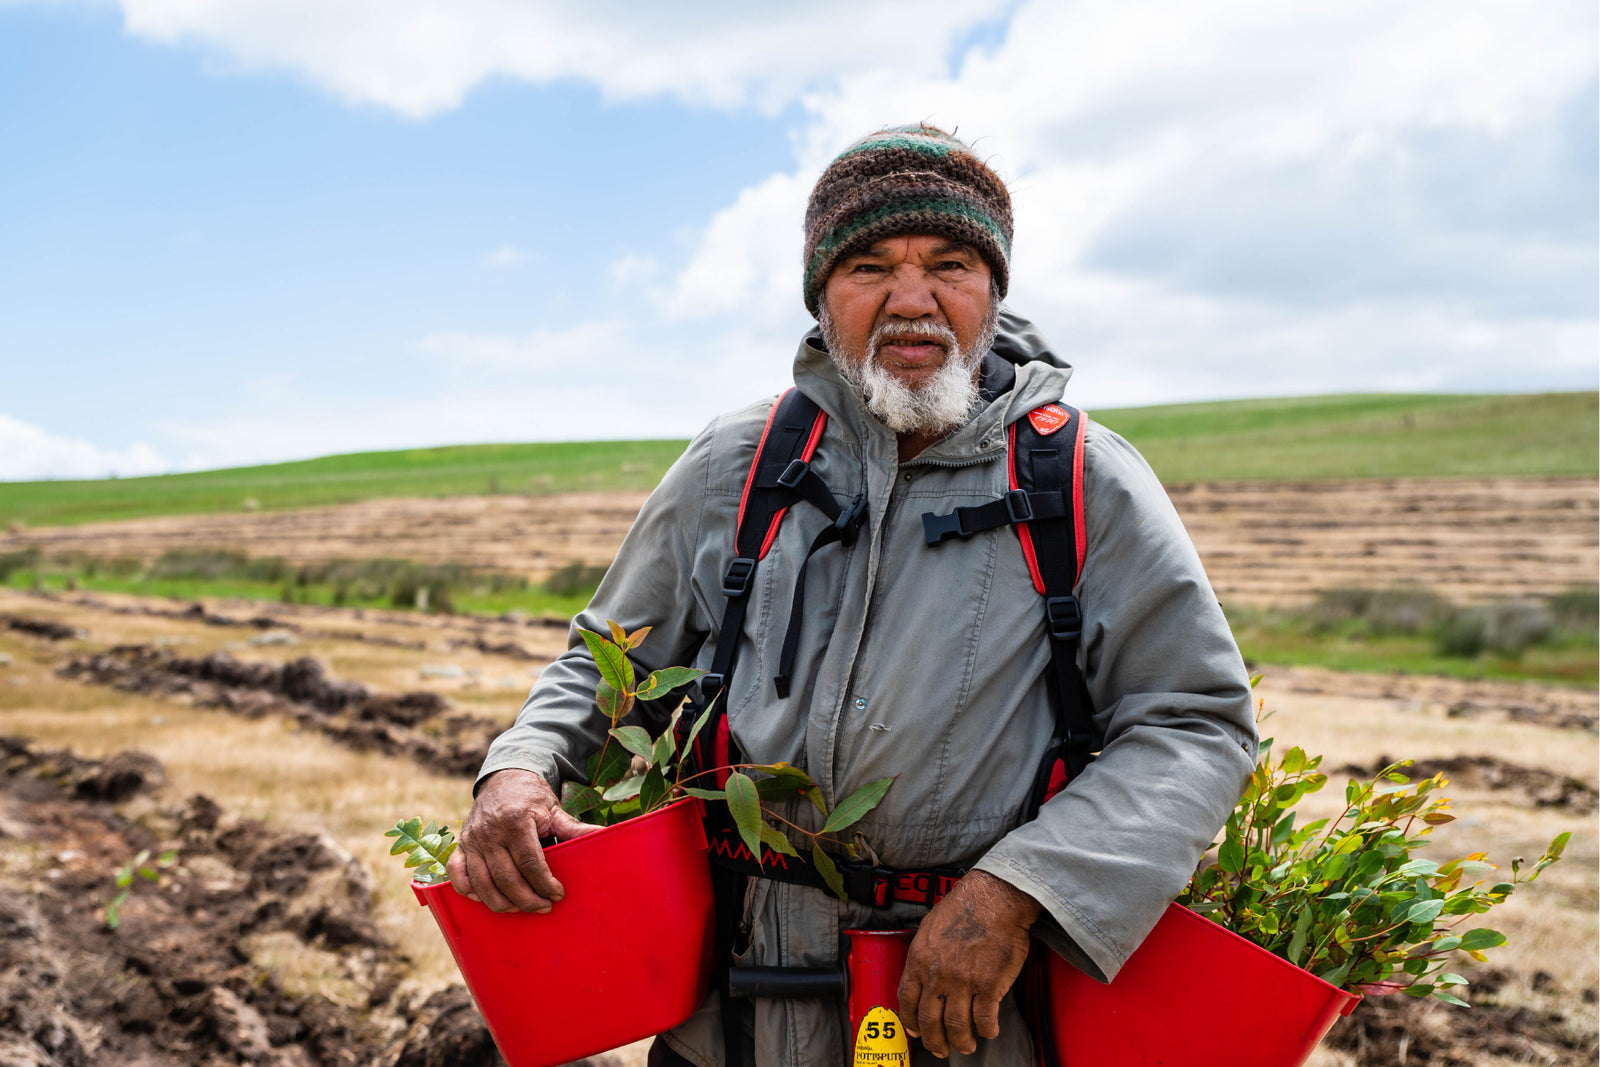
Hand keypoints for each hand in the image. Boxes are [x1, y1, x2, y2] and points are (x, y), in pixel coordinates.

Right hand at [445, 768, 600, 912]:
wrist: (503, 778)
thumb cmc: (532, 798)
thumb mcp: (554, 809)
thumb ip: (575, 828)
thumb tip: (604, 835)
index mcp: (516, 821)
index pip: (530, 862)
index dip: (544, 883)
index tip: (558, 894)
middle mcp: (490, 832)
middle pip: (507, 878)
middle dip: (527, 899)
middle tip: (544, 907)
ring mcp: (472, 840)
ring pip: (482, 883)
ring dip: (501, 902)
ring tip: (520, 908)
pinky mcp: (461, 845)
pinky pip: (457, 874)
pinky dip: (468, 891)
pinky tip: (486, 899)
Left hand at [897, 871, 1040, 1057]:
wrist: (994, 898)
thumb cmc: (964, 907)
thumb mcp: (930, 928)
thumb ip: (924, 954)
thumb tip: (921, 973)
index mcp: (920, 960)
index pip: (907, 1000)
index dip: (910, 1020)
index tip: (915, 1031)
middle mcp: (937, 975)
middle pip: (930, 1021)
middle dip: (934, 1041)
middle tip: (940, 1049)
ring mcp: (962, 982)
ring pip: (957, 1027)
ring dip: (962, 1042)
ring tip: (967, 1046)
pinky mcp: (988, 986)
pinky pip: (985, 1019)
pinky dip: (987, 1030)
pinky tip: (989, 1030)